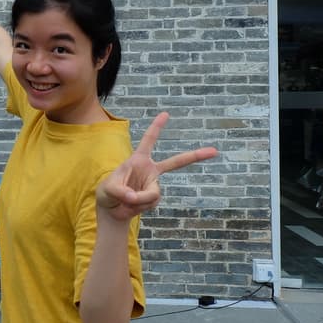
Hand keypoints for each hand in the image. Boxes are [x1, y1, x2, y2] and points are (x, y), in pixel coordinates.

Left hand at [96, 112, 217, 221]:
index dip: (156, 127)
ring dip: (137, 200)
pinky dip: (139, 207)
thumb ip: (121, 192)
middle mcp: (150, 170)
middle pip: (176, 163)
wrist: (112, 209)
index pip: (148, 140)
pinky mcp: (154, 198)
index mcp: (138, 160)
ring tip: (124, 201)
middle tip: (215, 151)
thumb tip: (135, 197)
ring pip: (152, 194)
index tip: (166, 114)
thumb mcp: (108, 190)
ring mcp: (153, 184)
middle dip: (195, 156)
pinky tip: (131, 207)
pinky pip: (150, 203)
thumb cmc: (108, 192)